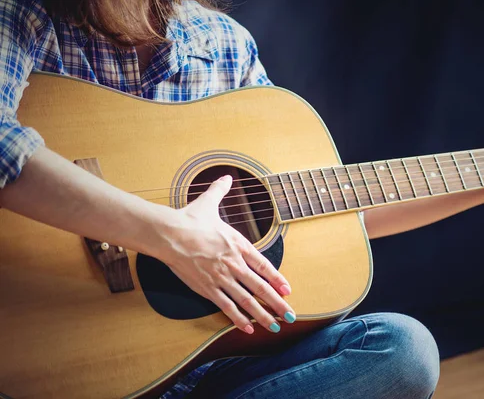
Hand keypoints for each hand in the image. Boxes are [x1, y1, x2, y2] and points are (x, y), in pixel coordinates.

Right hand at [156, 175, 293, 333]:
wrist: (169, 233)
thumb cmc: (189, 219)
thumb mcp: (209, 202)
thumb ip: (220, 190)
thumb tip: (226, 177)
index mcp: (238, 244)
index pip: (264, 265)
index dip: (277, 278)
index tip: (287, 289)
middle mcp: (234, 263)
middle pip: (261, 287)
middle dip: (277, 303)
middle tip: (291, 314)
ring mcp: (222, 277)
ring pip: (247, 300)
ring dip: (263, 315)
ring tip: (275, 326)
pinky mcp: (207, 288)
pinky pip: (226, 306)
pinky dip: (238, 319)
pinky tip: (248, 328)